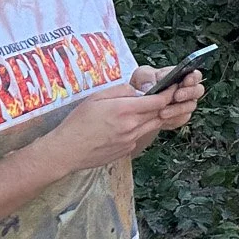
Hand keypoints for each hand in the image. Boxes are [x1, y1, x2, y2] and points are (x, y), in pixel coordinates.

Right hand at [41, 86, 182, 175]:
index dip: (169, 93)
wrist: (66, 151)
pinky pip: (139, 136)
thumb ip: (121, 90)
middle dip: (164, 104)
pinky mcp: (127, 150)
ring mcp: (131, 140)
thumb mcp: (96, 98)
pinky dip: (138, 130)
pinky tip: (125, 127)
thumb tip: (138, 90)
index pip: (159, 101)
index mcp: (125, 110)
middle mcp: (132, 126)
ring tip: (143, 110)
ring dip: (152, 117)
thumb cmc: (77, 123)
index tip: (173, 87)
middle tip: (164, 96)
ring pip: (152, 125)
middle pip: (159, 113)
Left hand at [128, 67, 204, 131]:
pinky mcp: (179, 117)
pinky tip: (161, 119)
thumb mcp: (141, 75)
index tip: (186, 81)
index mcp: (182, 76)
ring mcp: (185, 104)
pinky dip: (172, 119)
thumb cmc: (143, 85)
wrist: (139, 105)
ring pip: (190, 107)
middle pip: (198, 90)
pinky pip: (181, 119)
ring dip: (177, 109)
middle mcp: (187, 90)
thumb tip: (151, 86)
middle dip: (189, 93)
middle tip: (176, 96)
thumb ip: (146, 77)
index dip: (193, 78)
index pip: (195, 75)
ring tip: (162, 112)